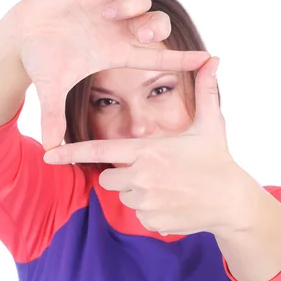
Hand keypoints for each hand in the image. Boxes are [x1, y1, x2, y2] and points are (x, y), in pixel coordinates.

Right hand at [10, 0, 209, 150]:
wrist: (21, 36)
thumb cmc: (41, 61)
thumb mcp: (50, 88)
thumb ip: (53, 116)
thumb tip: (50, 148)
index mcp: (116, 53)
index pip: (157, 57)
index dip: (182, 58)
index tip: (208, 59)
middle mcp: (117, 30)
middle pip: (155, 25)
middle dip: (155, 27)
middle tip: (141, 33)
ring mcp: (106, 6)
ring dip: (129, 4)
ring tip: (106, 13)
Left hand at [43, 57, 252, 236]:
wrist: (232, 203)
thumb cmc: (219, 161)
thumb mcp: (211, 125)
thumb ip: (206, 91)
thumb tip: (214, 58)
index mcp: (147, 151)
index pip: (99, 151)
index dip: (71, 153)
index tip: (49, 155)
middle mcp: (141, 177)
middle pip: (108, 177)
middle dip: (121, 173)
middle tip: (151, 171)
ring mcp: (145, 202)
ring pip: (124, 196)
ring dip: (138, 191)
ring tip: (168, 186)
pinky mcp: (151, 222)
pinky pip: (139, 214)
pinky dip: (150, 209)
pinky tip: (173, 203)